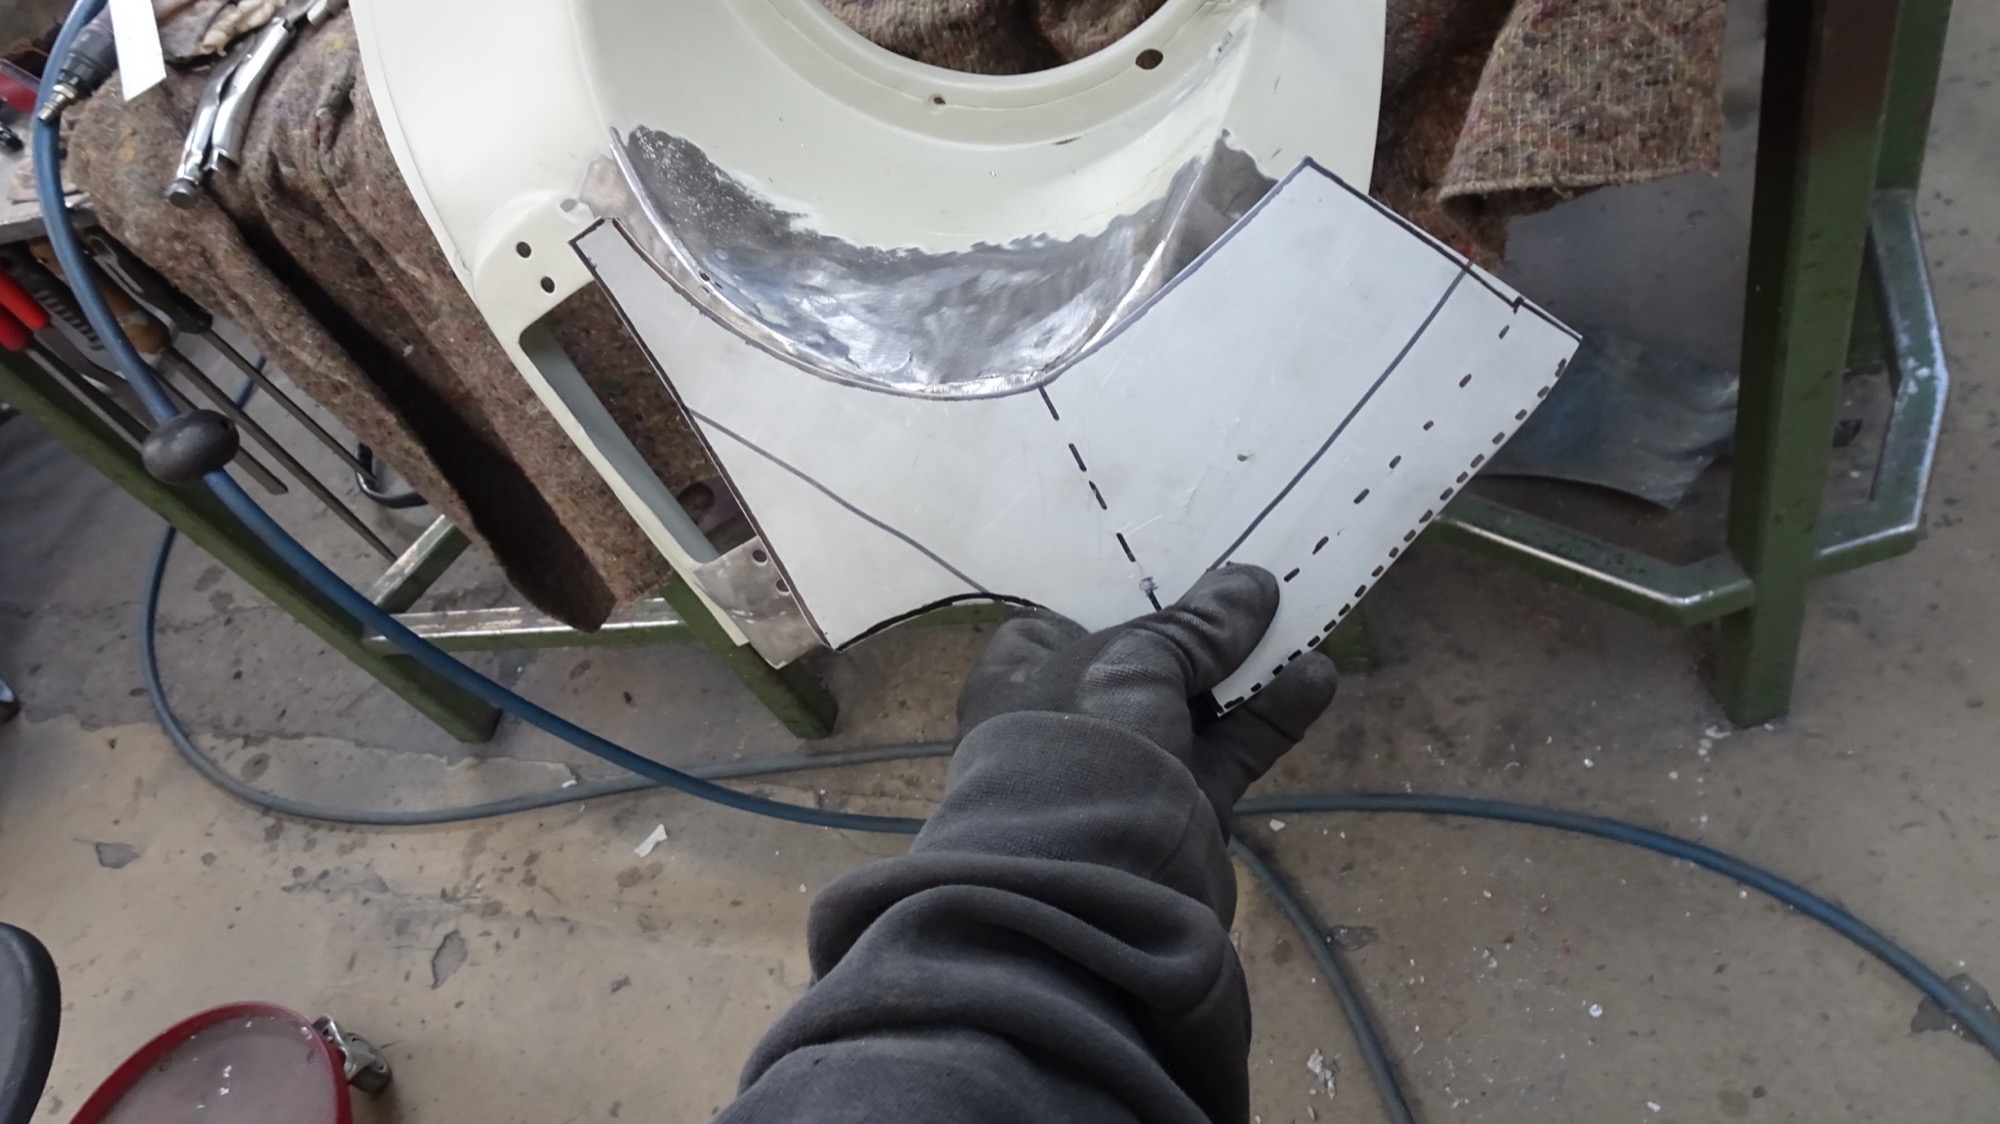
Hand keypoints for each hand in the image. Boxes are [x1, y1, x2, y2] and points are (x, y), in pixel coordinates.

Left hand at [957, 565, 1336, 823]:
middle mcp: (1069, 720)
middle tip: (1256, 588)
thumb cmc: (1080, 747)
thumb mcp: (1129, 662)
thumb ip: (1193, 627)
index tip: (1172, 571)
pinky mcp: (1181, 807)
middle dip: (1198, 631)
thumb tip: (1250, 583)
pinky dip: (1271, 718)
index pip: (1058, 624)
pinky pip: (1230, 751)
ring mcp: (1126, 768)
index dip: (1114, 599)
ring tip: (1304, 623)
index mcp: (1021, 677)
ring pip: (1195, 706)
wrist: (1090, 888)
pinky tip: (1316, 679)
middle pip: (1142, 662)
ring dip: (1249, 669)